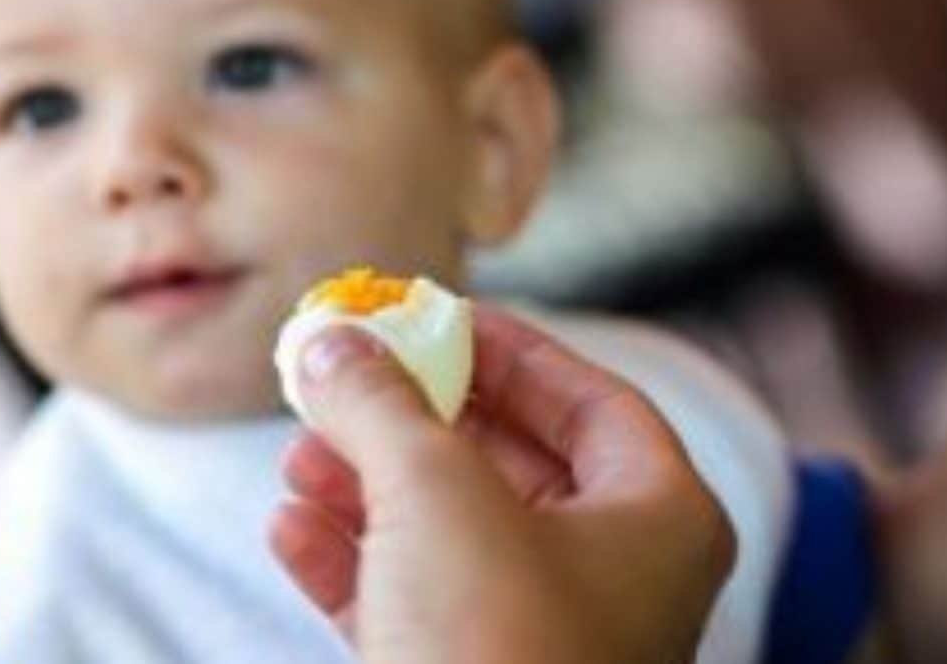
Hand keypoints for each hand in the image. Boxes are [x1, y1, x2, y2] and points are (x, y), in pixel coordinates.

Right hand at [269, 305, 731, 663]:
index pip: (593, 401)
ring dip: (369, 487)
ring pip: (452, 536)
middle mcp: (615, 580)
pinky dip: (352, 563)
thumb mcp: (436, 492)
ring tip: (298, 452)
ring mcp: (547, 641)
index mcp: (658, 521)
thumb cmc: (500, 650)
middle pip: (512, 464)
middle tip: (349, 377)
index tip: (434, 315)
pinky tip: (288, 528)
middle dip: (417, 419)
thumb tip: (331, 341)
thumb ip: (384, 403)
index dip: (513, 349)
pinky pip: (413, 604)